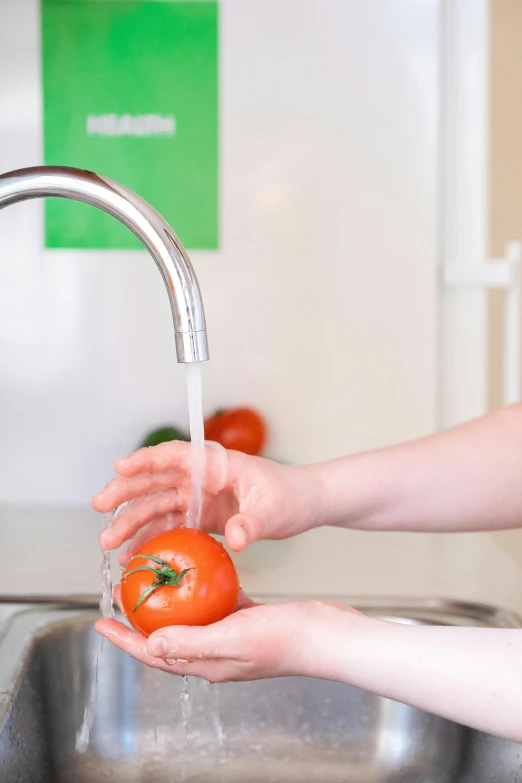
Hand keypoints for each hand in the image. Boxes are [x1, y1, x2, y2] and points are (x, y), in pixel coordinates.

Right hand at [93, 441, 321, 565]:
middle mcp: (202, 478)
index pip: (176, 455)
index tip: (121, 467)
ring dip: (132, 521)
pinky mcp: (202, 517)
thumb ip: (253, 523)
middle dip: (127, 492)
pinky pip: (169, 526)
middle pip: (157, 480)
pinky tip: (133, 554)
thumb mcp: (273, 510)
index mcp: (216, 464)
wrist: (304, 506)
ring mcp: (200, 497)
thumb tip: (236, 537)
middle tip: (100, 505)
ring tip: (110, 542)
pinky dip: (150, 539)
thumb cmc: (291, 496)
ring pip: (157, 506)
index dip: (147, 460)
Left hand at [95, 588, 362, 682]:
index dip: (125, 640)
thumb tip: (151, 645)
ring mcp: (232, 636)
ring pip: (190, 618)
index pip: (154, 653)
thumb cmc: (285, 639)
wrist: (326, 634)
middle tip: (123, 594)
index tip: (100, 622)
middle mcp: (215, 653)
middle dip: (140, 619)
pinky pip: (216, 603)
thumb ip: (190, 643)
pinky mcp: (248, 620)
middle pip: (166, 635)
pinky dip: (204, 588)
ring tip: (155, 579)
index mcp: (207, 663)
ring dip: (169, 602)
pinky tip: (202, 569)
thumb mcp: (233, 638)